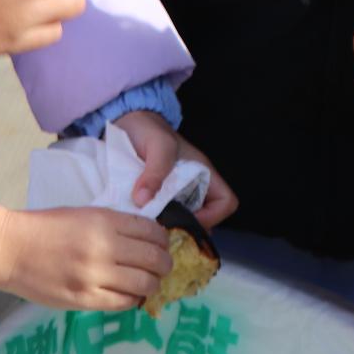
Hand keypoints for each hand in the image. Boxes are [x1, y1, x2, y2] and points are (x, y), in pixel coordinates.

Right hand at [0, 203, 169, 312]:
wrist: (12, 248)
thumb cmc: (46, 227)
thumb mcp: (85, 214)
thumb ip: (114, 225)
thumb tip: (145, 238)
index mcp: (104, 220)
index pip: (151, 230)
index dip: (163, 239)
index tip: (163, 244)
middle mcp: (104, 247)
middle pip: (154, 258)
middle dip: (165, 263)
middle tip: (163, 266)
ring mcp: (95, 275)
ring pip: (144, 283)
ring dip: (153, 284)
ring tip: (149, 283)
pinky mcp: (84, 298)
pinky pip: (123, 302)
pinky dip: (133, 299)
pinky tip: (130, 295)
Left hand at [112, 112, 238, 226]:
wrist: (128, 122)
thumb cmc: (149, 130)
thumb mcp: (157, 146)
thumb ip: (154, 171)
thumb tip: (144, 200)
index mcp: (203, 174)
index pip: (226, 202)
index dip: (212, 216)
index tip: (185, 220)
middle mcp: (194, 187)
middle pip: (207, 218)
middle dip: (187, 228)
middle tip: (163, 230)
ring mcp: (177, 194)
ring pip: (184, 220)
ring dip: (169, 226)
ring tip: (150, 227)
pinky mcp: (159, 198)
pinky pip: (165, 216)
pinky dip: (155, 222)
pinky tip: (140, 221)